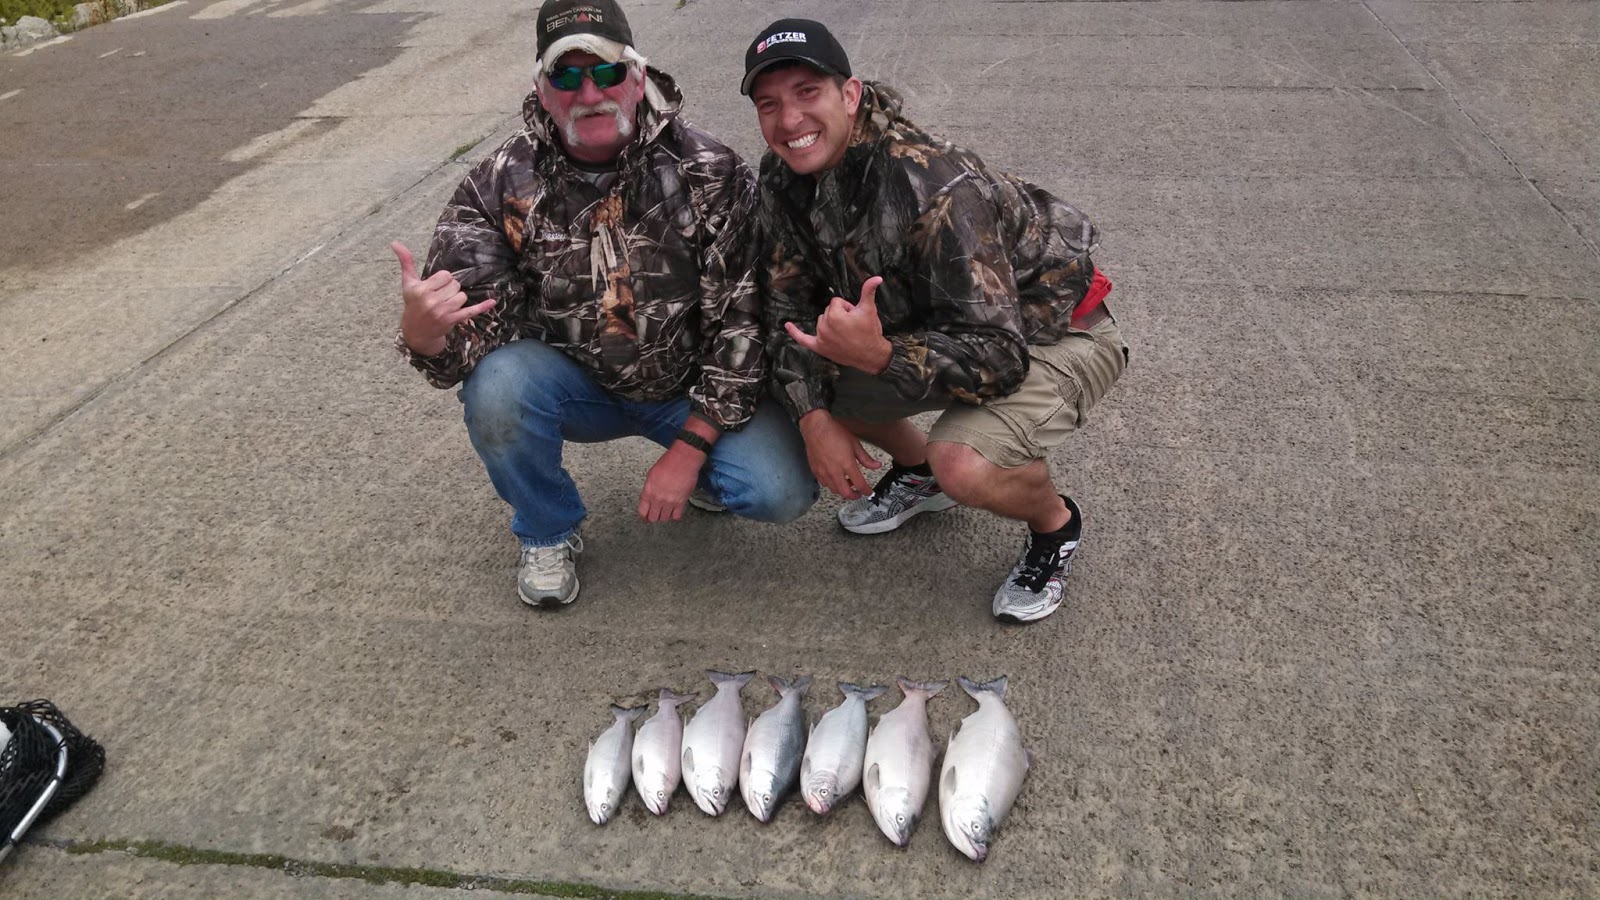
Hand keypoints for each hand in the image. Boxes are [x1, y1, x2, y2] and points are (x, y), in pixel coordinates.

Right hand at [393, 241, 495, 355]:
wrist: (416, 331)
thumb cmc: (413, 303)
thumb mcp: (408, 283)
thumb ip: (405, 261)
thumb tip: (395, 242)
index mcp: (421, 289)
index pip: (446, 275)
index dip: (443, 280)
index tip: (434, 288)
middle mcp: (431, 301)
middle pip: (455, 285)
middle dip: (450, 290)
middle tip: (439, 298)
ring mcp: (442, 311)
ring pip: (462, 296)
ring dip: (457, 299)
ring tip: (445, 305)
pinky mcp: (452, 320)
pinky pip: (470, 311)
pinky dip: (482, 307)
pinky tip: (493, 302)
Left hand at [638, 445, 702, 522]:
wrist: (683, 460)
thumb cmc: (668, 463)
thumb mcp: (651, 474)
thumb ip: (649, 488)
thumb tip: (650, 495)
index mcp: (648, 491)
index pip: (643, 511)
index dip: (644, 516)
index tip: (645, 518)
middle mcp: (657, 499)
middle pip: (653, 517)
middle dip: (654, 517)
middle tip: (656, 515)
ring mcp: (669, 502)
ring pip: (664, 518)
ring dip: (664, 516)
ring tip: (666, 512)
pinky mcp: (681, 502)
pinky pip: (677, 516)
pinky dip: (675, 516)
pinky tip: (675, 511)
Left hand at [785, 276, 893, 373]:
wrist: (871, 355)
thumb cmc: (870, 332)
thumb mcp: (869, 309)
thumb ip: (868, 291)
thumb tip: (877, 278)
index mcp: (834, 316)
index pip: (836, 302)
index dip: (848, 307)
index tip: (855, 317)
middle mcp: (824, 326)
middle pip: (828, 311)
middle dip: (840, 315)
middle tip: (853, 326)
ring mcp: (821, 338)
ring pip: (822, 321)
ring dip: (831, 324)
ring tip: (846, 333)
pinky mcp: (819, 348)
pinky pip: (803, 339)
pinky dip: (795, 332)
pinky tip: (787, 325)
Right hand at [798, 410, 881, 499]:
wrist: (815, 426)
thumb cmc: (834, 432)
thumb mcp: (854, 443)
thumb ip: (866, 458)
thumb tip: (877, 465)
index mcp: (847, 464)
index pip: (860, 484)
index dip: (866, 491)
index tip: (869, 492)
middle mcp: (835, 471)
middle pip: (846, 493)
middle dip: (854, 496)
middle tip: (858, 493)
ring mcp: (824, 472)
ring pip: (834, 490)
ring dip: (842, 490)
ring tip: (847, 483)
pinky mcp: (815, 471)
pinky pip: (824, 484)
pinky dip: (831, 484)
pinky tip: (834, 478)